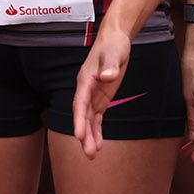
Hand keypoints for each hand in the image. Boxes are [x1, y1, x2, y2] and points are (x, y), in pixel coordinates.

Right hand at [72, 26, 131, 159]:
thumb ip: (110, 66)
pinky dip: (96, 130)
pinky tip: (98, 144)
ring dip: (89, 136)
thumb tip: (107, 77)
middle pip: (83, 115)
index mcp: (85, 79)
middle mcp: (86, 89)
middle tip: (88, 153)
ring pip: (88, 119)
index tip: (79, 135)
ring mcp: (93, 95)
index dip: (79, 119)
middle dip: (84, 134)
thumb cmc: (113, 44)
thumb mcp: (114, 53)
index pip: (80, 102)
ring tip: (92, 155)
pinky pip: (97, 117)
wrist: (114, 39)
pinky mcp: (101, 98)